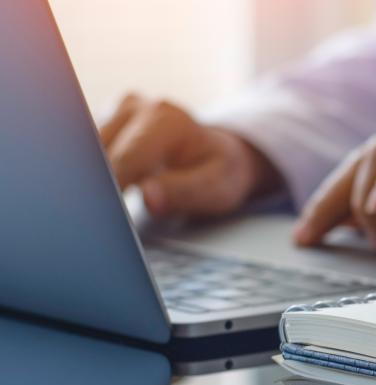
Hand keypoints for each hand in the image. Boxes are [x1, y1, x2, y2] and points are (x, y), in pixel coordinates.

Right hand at [99, 93, 280, 216]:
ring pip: (86, 150)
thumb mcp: (217, 188)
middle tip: (101, 218)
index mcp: (168, 120)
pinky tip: (102, 191)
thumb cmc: (220, 172)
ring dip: (91, 179)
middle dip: (97, 186)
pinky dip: (91, 172)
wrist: (221, 153)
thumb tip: (149, 197)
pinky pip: (87, 148)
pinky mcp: (108, 120)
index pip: (126, 159)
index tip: (106, 218)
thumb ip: (183, 192)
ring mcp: (120, 111)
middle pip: (99, 152)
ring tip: (104, 206)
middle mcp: (140, 107)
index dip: (112, 191)